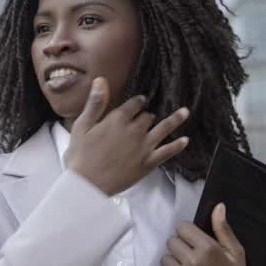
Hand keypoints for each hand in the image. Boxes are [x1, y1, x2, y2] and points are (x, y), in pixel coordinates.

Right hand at [63, 77, 189, 195]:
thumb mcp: (82, 126)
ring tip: (185, 112)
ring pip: (163, 129)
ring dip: (175, 119)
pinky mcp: (148, 163)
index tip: (140, 101)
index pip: (133, 104)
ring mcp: (144, 147)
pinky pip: (167, 152)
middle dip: (147, 115)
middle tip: (148, 116)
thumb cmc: (80, 156)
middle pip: (147, 117)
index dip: (137, 102)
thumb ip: (95, 103)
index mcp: (117, 119)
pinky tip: (185, 140)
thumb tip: (101, 80)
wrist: (87, 185)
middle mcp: (134, 130)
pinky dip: (177, 146)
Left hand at [159, 203, 252, 265]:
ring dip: (174, 262)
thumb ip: (223, 229)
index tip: (194, 242)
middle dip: (180, 247)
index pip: (182, 228)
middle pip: (171, 242)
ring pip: (165, 258)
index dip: (188, 234)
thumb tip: (218, 206)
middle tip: (192, 258)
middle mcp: (193, 262)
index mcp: (209, 249)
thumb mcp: (236, 254)